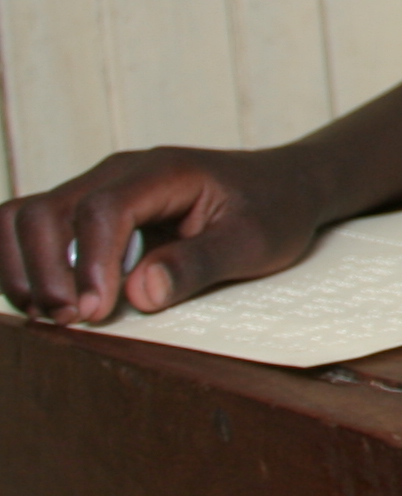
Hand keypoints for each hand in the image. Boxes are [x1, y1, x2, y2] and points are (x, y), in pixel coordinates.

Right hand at [0, 146, 333, 325]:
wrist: (282, 186)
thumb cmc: (273, 211)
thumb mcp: (255, 242)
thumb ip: (199, 264)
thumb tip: (140, 292)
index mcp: (163, 172)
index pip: (101, 210)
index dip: (88, 265)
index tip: (94, 313)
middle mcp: (117, 173)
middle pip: (44, 213)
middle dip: (45, 273)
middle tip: (71, 322)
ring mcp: (95, 189)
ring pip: (23, 219)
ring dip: (23, 270)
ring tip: (55, 315)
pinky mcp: (84, 212)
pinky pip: (29, 231)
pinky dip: (22, 265)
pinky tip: (51, 301)